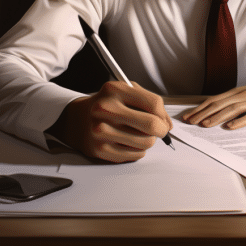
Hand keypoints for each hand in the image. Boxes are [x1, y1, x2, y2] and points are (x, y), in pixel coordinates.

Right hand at [49, 81, 172, 162]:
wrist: (77, 119)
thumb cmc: (107, 104)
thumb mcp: (126, 92)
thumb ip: (150, 103)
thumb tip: (168, 124)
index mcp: (114, 90)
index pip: (153, 103)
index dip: (164, 114)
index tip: (164, 120)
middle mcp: (106, 109)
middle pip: (152, 125)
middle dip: (162, 130)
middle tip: (160, 131)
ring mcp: (101, 131)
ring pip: (146, 143)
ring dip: (148, 140)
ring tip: (138, 134)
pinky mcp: (100, 150)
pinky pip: (135, 155)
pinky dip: (138, 151)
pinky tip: (128, 142)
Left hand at [182, 71, 245, 129]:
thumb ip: (240, 101)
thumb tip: (224, 111)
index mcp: (240, 92)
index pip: (215, 99)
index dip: (200, 108)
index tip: (188, 116)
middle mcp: (244, 95)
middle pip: (219, 104)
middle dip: (202, 113)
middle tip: (188, 122)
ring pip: (231, 109)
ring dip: (216, 117)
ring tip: (204, 125)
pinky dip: (240, 121)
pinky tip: (231, 127)